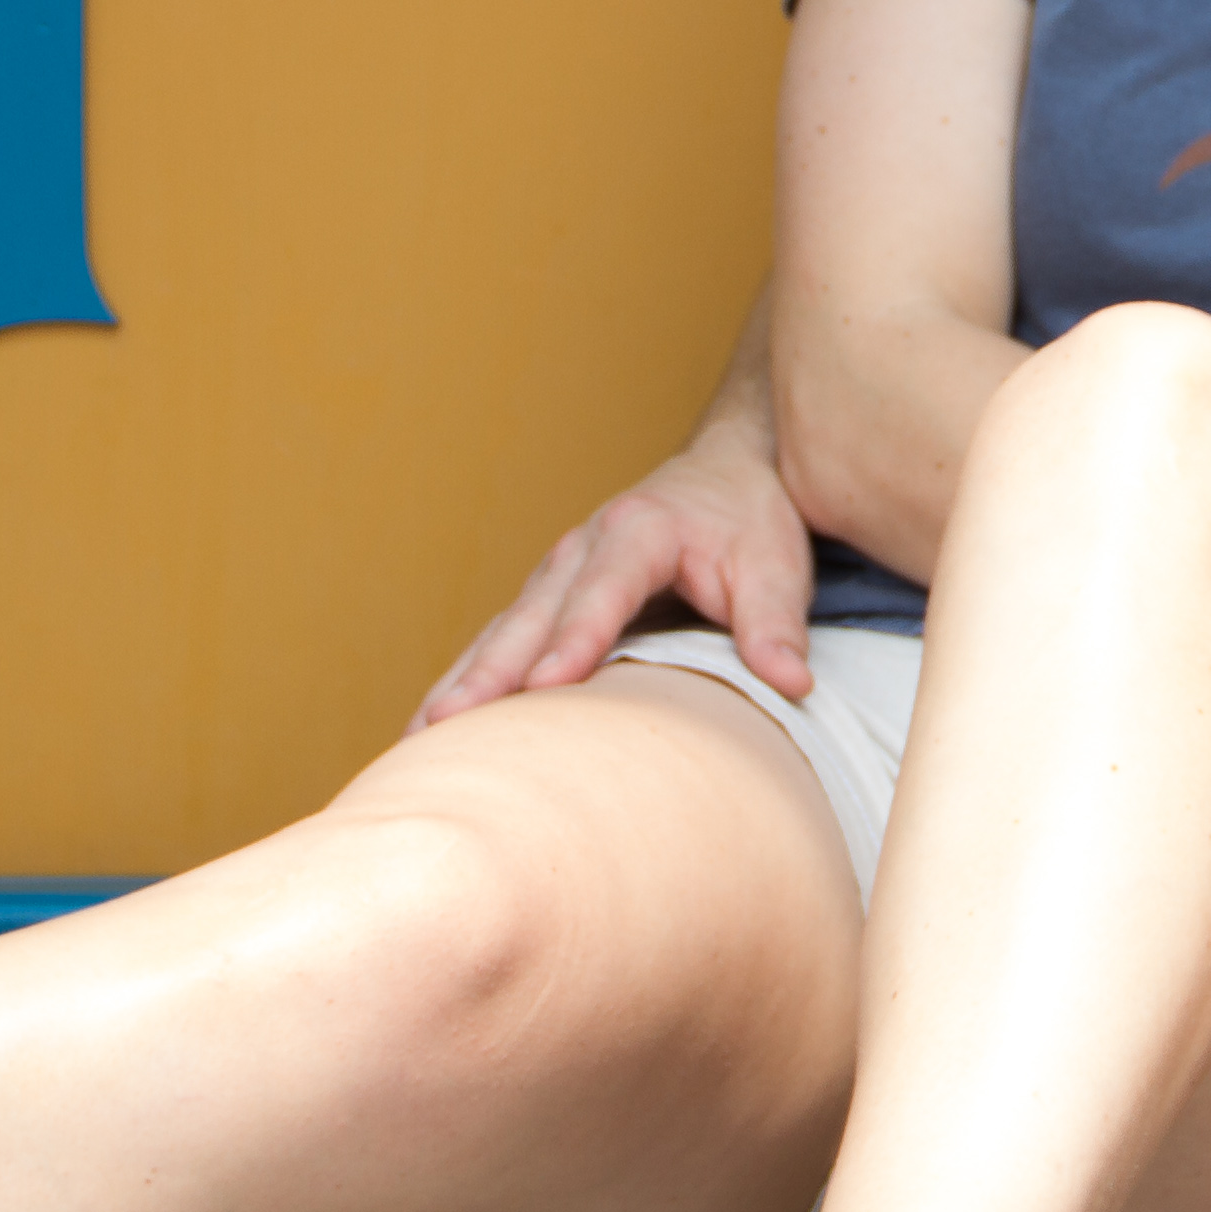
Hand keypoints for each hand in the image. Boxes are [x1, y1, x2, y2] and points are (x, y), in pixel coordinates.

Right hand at [418, 431, 819, 723]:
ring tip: (420, 736)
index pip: (604, 590)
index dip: (575, 637)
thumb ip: (775, 621)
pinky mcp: (547, 602)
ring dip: (462, 681)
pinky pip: (501, 643)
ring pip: (502, 632)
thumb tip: (791, 684)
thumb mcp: (775, 561)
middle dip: (490, 671)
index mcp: (639, 531)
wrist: (722, 475)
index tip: (548, 684)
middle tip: (449, 723)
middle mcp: (582, 549)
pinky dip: (467, 680)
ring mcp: (556, 575)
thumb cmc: (748, 520)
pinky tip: (432, 729)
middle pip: (532, 615)